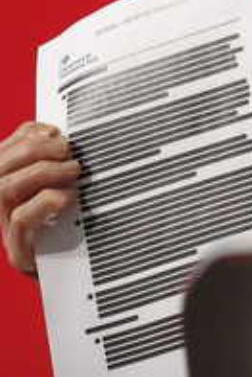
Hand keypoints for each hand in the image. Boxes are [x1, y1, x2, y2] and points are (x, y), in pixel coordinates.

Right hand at [0, 122, 78, 275]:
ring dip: (41, 171)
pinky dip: (45, 201)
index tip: (56, 131)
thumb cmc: (78, 229)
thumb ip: (55, 162)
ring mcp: (5, 231)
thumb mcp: (66, 188)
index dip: (26, 135)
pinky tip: (67, 197)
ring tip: (74, 169)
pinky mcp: (20, 253)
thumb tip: (55, 132)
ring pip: (3, 189)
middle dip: (34, 149)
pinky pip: (21, 219)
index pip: (2, 153)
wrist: (83, 280)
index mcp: (5, 190)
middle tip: (69, 150)